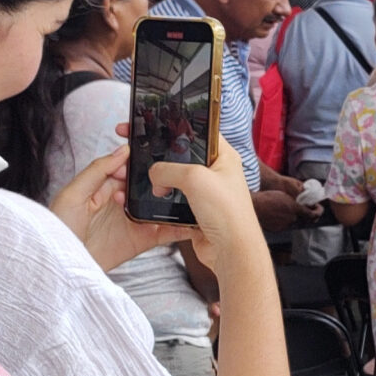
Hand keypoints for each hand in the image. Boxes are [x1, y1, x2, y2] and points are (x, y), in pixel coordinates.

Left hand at [50, 145, 194, 272]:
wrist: (62, 267)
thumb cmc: (58, 229)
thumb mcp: (73, 193)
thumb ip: (97, 170)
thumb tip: (122, 151)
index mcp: (103, 186)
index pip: (128, 168)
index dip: (141, 164)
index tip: (152, 160)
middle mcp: (120, 202)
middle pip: (147, 186)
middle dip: (162, 180)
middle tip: (172, 178)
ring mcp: (133, 222)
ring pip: (160, 207)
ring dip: (174, 202)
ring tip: (191, 195)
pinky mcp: (142, 241)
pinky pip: (165, 233)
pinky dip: (180, 228)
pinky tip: (191, 221)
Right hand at [146, 140, 264, 278]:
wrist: (231, 250)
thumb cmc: (226, 212)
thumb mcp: (194, 178)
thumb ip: (168, 169)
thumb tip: (154, 174)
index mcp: (224, 156)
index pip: (200, 132)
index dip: (179, 127)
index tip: (157, 125)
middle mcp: (217, 172)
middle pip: (183, 156)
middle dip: (164, 157)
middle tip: (144, 152)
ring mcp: (206, 191)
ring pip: (177, 178)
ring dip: (162, 180)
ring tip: (150, 181)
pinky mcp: (197, 209)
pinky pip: (175, 198)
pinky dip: (164, 198)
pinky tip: (155, 197)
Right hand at [252, 187, 322, 232]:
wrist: (253, 206)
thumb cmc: (267, 197)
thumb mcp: (284, 195)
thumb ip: (296, 202)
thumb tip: (304, 206)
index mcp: (295, 209)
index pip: (312, 214)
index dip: (318, 212)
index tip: (318, 209)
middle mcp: (291, 219)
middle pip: (304, 219)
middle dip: (306, 214)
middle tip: (306, 209)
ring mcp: (284, 225)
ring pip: (294, 222)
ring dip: (294, 217)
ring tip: (286, 209)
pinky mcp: (278, 229)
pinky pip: (285, 225)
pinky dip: (284, 221)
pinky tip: (278, 214)